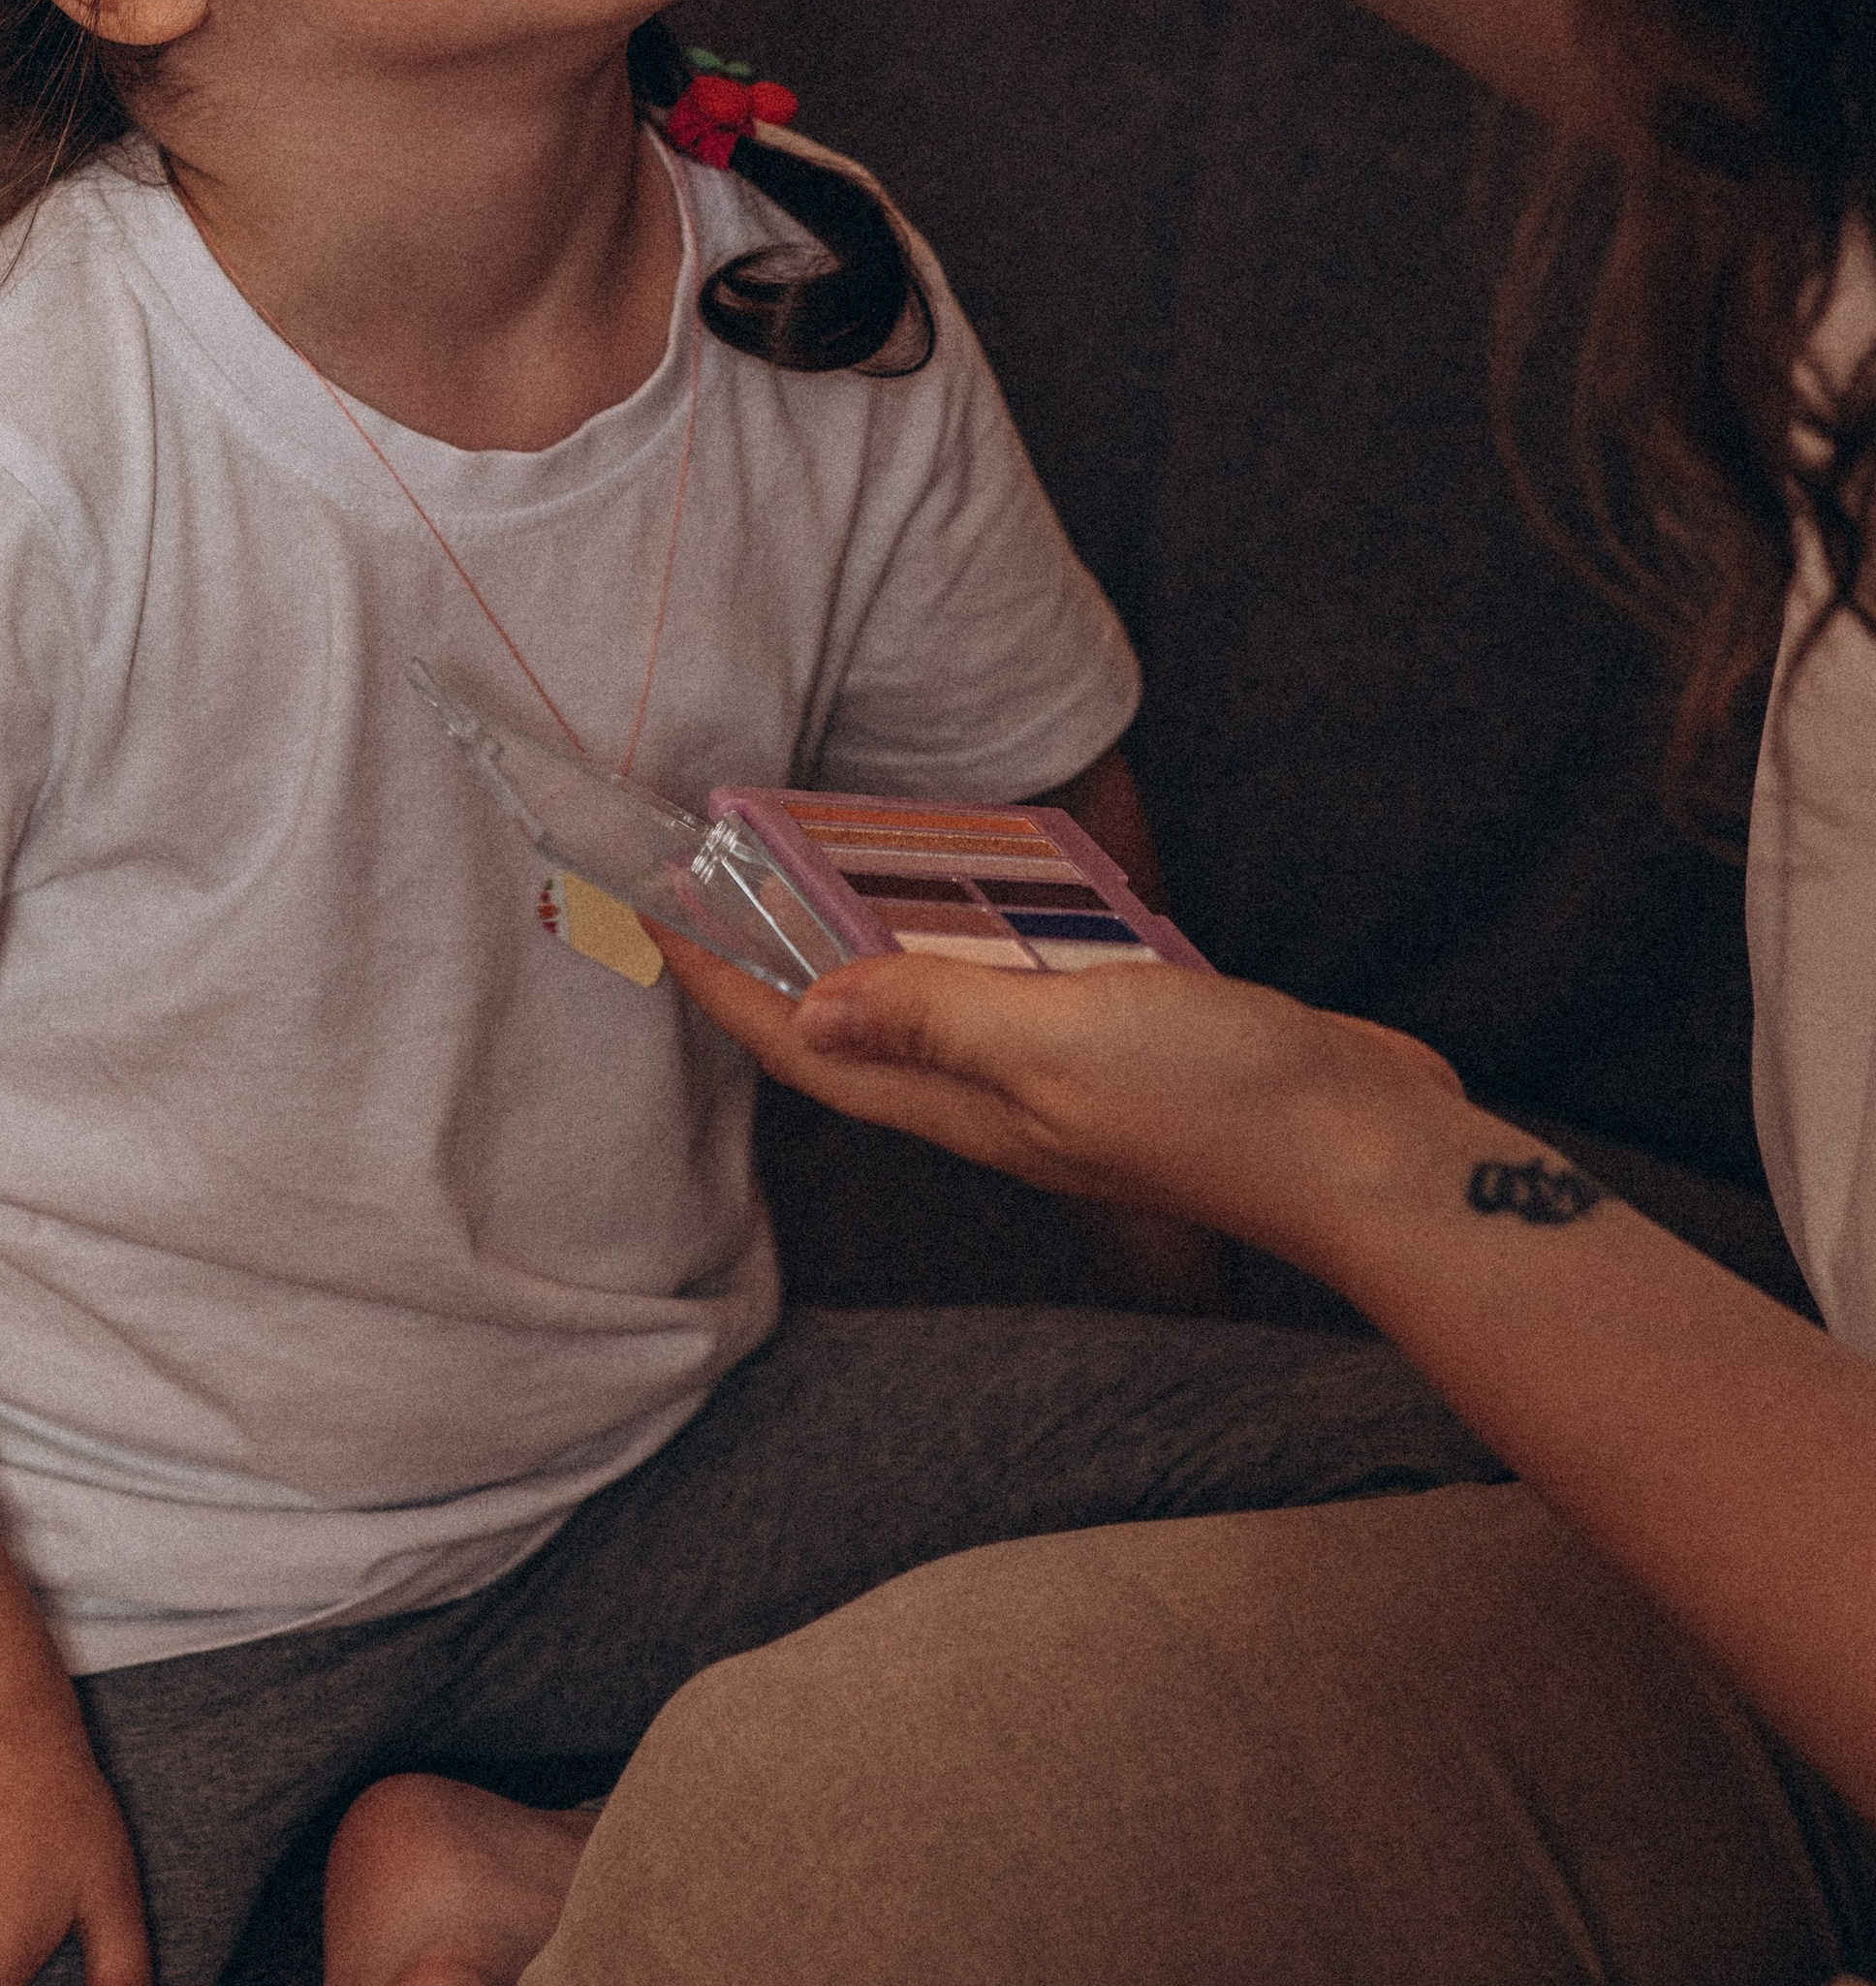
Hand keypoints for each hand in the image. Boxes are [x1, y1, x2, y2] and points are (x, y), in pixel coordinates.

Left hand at [656, 931, 1465, 1284]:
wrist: (1365, 1150)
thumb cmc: (1217, 1102)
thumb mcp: (1062, 1043)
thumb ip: (942, 1017)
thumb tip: (811, 1007)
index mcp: (961, 1102)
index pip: (804, 1047)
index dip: (722, 984)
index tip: (654, 910)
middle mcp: (994, 1094)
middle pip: (849, 1027)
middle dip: (769, 964)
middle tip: (711, 877)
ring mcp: (1060, 1072)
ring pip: (927, 1004)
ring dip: (861, 946)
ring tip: (809, 868)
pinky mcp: (1125, 1042)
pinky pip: (1010, 986)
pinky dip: (966, 938)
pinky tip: (977, 891)